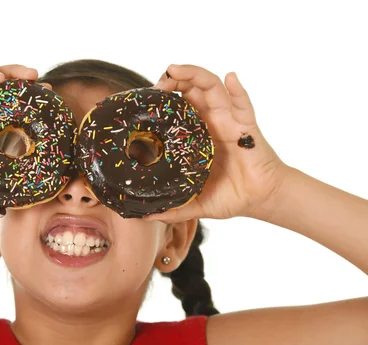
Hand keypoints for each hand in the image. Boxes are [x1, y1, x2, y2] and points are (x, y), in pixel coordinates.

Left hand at [145, 64, 289, 223]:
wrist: (260, 199)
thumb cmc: (229, 195)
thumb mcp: (195, 204)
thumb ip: (172, 209)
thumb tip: (143, 217)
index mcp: (196, 135)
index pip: (177, 107)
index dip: (162, 98)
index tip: (144, 98)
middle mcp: (210, 122)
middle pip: (191, 90)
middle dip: (174, 79)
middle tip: (158, 81)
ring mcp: (229, 121)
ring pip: (212, 88)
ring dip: (195, 75)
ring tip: (176, 70)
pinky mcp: (247, 127)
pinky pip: (243, 104)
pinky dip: (238, 90)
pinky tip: (230, 77)